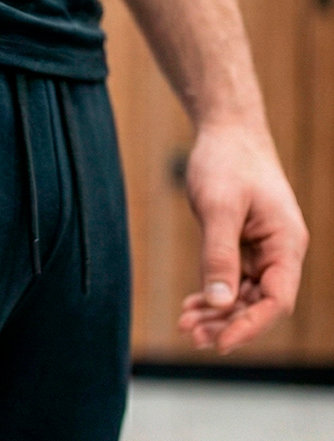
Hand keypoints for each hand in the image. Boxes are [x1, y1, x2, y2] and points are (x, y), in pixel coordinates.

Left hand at [177, 122, 308, 353]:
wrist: (226, 131)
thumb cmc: (227, 162)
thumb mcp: (219, 208)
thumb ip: (219, 255)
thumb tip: (220, 302)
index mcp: (286, 243)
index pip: (277, 300)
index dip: (250, 325)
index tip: (220, 342)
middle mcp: (280, 250)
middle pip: (260, 303)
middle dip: (227, 323)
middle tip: (190, 334)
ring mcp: (262, 248)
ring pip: (245, 294)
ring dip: (218, 312)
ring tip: (185, 325)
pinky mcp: (243, 243)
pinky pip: (233, 279)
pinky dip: (213, 294)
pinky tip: (191, 306)